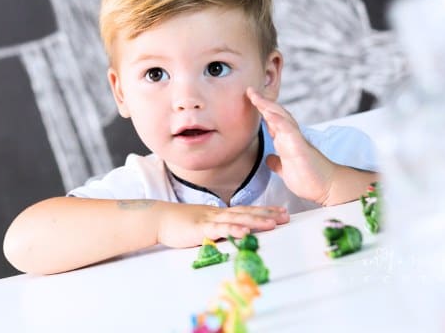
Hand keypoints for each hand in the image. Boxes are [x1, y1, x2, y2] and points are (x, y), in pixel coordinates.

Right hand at [155, 202, 287, 248]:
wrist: (159, 218)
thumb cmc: (179, 223)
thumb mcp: (203, 224)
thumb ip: (217, 228)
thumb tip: (232, 233)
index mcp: (219, 213)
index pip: (246, 210)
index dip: (264, 210)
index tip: (281, 211)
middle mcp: (218, 213)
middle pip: (247, 213)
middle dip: (267, 214)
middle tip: (286, 216)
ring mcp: (210, 220)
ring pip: (237, 219)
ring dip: (256, 221)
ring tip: (273, 224)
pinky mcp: (200, 228)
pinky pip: (219, 229)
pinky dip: (233, 230)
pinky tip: (244, 232)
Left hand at [246, 87, 336, 204]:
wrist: (326, 187)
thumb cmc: (308, 177)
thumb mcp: (285, 169)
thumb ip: (277, 163)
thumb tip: (269, 159)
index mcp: (285, 140)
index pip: (272, 120)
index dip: (261, 110)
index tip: (250, 99)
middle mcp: (290, 137)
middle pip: (275, 114)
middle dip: (262, 102)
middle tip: (250, 91)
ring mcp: (296, 140)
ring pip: (282, 118)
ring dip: (269, 107)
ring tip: (256, 97)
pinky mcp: (301, 148)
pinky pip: (289, 131)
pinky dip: (279, 122)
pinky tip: (270, 115)